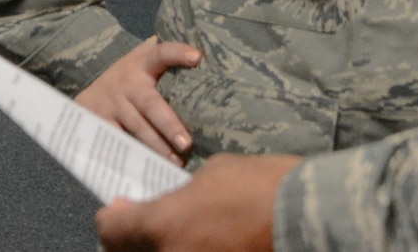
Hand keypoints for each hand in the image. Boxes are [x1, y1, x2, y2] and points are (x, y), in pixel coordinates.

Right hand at [76, 37, 202, 161]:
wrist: (87, 87)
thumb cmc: (130, 76)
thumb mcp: (144, 61)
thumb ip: (169, 59)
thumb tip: (207, 58)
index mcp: (143, 63)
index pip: (162, 52)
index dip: (178, 53)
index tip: (197, 57)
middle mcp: (128, 83)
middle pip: (151, 104)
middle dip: (169, 125)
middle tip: (187, 143)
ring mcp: (114, 104)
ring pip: (138, 128)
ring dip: (158, 147)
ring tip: (177, 161)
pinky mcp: (102, 123)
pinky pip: (121, 142)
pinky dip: (135, 156)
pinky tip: (150, 167)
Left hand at [96, 153, 299, 251]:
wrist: (306, 216)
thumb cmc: (260, 185)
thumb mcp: (212, 174)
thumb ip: (175, 195)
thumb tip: (159, 208)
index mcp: (162, 225)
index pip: (111, 231)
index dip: (112, 218)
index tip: (118, 211)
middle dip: (130, 239)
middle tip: (139, 224)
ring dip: (158, 247)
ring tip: (176, 232)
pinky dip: (184, 250)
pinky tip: (198, 241)